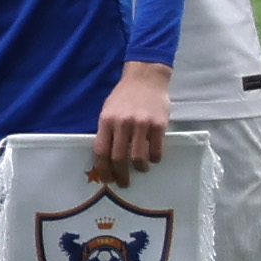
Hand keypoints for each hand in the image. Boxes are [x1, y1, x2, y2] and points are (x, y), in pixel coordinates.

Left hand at [91, 61, 177, 186]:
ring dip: (139, 168)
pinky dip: (154, 159)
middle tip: (124, 183)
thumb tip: (106, 157)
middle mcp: (122, 123)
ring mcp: (141, 124)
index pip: (101, 151)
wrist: (146, 77)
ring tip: (141, 169)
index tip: (107, 179)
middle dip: (120, 175)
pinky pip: (156, 150)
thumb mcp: (108, 110)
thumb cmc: (125, 96)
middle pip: (118, 158)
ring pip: (138, 157)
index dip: (103, 169)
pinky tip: (153, 158)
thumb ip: (107, 130)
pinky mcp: (159, 124)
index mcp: (106, 120)